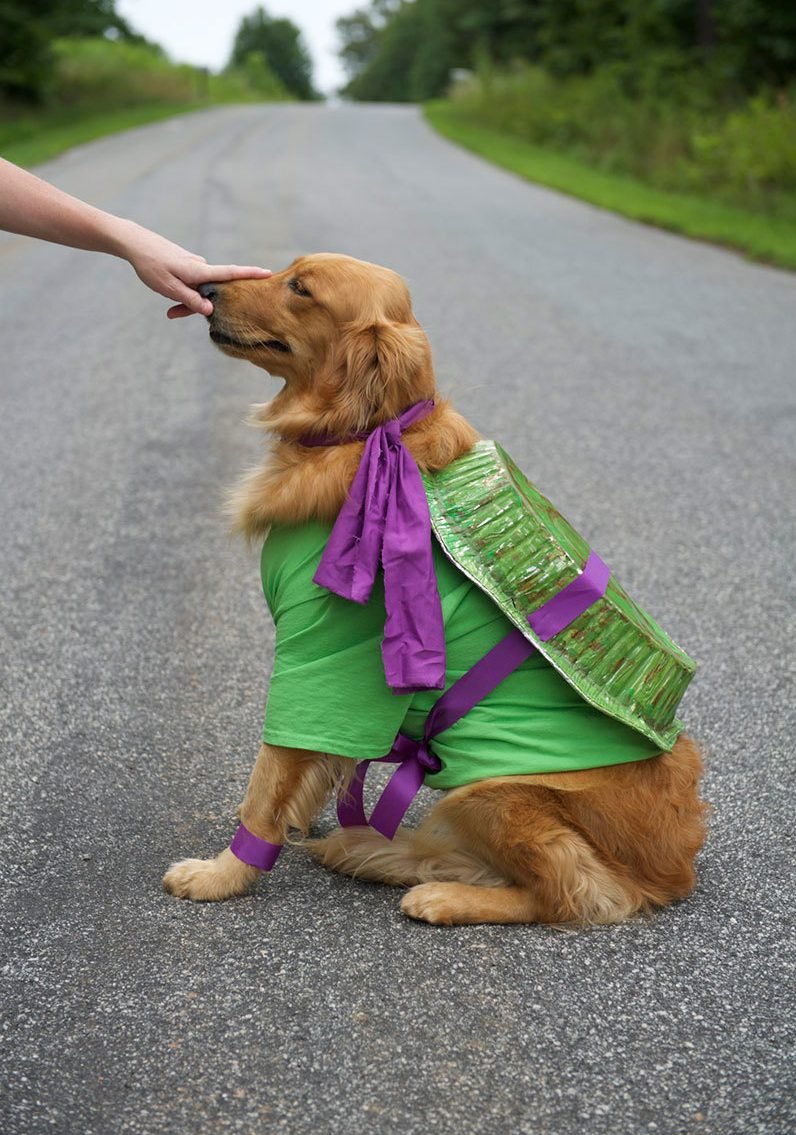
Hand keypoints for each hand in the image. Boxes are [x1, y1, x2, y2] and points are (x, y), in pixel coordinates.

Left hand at [117, 221, 270, 317]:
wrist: (135, 243)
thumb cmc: (151, 266)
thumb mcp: (169, 288)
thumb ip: (190, 300)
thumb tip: (210, 311)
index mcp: (199, 271)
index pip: (230, 273)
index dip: (250, 274)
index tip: (268, 273)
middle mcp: (200, 266)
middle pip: (212, 289)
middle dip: (200, 304)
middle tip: (174, 312)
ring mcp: (194, 264)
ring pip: (199, 288)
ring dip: (187, 300)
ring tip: (167, 308)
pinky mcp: (186, 265)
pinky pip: (191, 283)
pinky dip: (183, 292)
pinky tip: (166, 290)